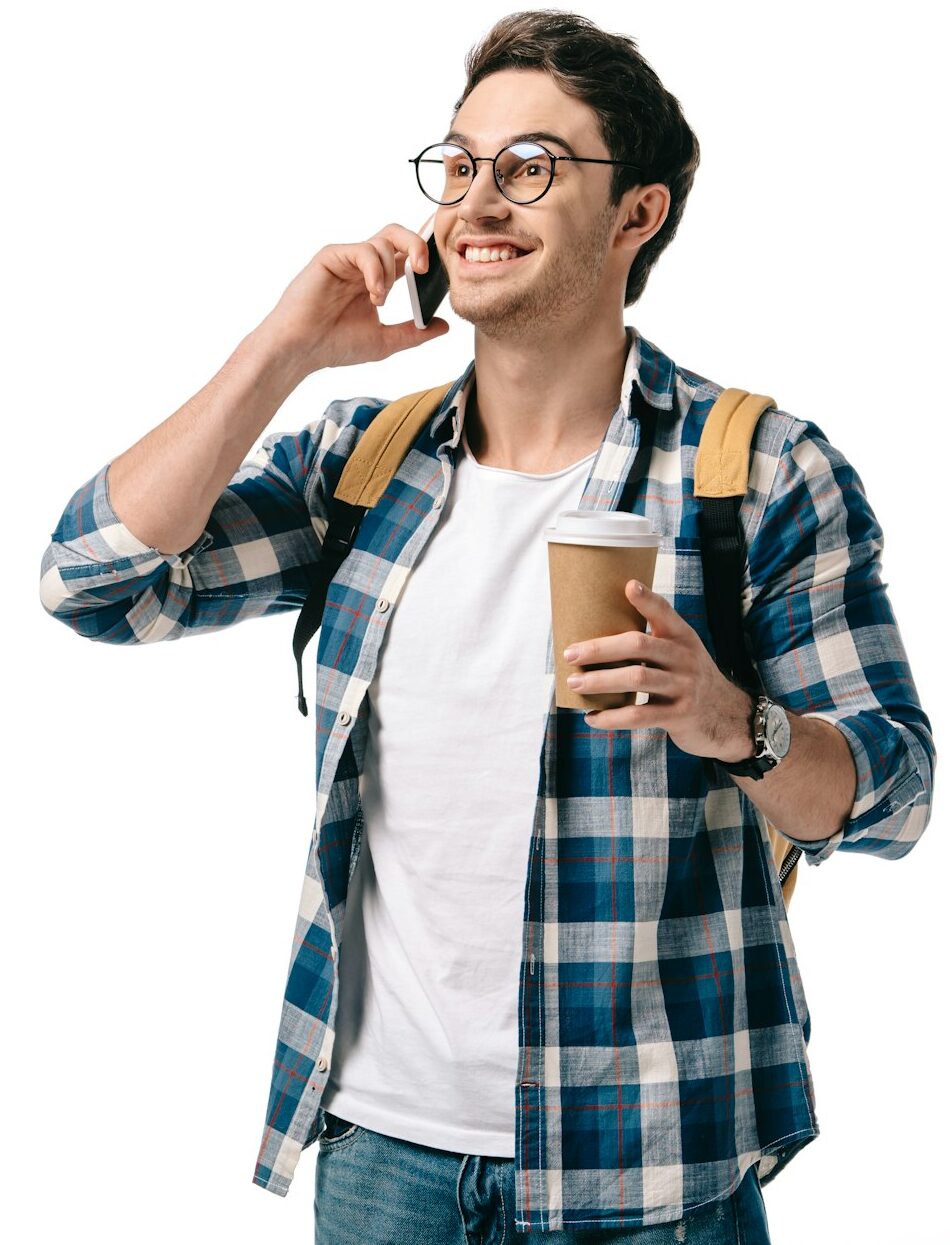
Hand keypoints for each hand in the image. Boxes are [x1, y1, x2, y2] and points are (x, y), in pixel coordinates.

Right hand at [262, 223, 449, 374]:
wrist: (301, 349)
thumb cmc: (335, 345)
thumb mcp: (384, 341)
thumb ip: (414, 333)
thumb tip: (444, 326)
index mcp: (376, 280)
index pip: (406, 256)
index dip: (425, 257)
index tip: (438, 273)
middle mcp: (363, 265)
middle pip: (398, 235)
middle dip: (418, 245)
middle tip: (423, 269)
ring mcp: (348, 259)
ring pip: (384, 241)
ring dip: (390, 272)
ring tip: (378, 300)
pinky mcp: (332, 256)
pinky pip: (364, 250)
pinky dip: (375, 271)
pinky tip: (372, 294)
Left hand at [563, 579, 755, 761]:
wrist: (727, 717)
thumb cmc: (689, 679)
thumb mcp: (682, 653)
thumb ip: (653, 642)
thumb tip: (598, 637)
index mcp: (683, 637)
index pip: (665, 612)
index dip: (647, 600)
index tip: (628, 586)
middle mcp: (685, 658)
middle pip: (638, 645)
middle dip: (601, 648)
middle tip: (570, 654)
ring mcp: (684, 687)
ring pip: (635, 679)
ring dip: (600, 681)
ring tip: (575, 684)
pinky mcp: (679, 716)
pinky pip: (639, 716)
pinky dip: (611, 717)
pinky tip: (592, 717)